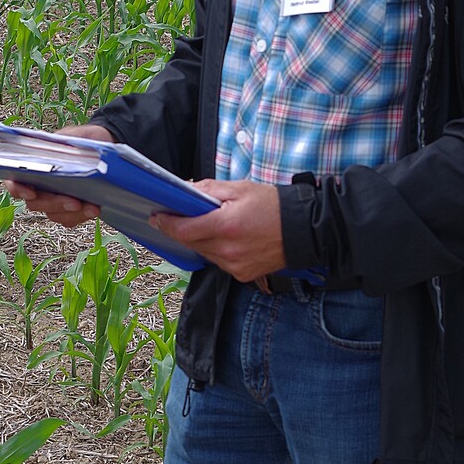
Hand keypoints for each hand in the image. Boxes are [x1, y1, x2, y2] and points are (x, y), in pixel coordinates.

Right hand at [3, 124, 113, 226]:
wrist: (103, 153)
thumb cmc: (84, 141)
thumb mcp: (77, 135)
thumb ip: (67, 141)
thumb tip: (64, 150)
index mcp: (32, 166)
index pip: (15, 181)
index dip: (18, 188)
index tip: (31, 192)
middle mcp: (38, 186)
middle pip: (35, 203)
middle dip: (55, 203)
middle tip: (74, 202)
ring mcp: (53, 200)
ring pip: (54, 214)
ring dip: (72, 213)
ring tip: (92, 208)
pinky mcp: (68, 210)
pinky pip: (69, 220)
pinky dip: (81, 217)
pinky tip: (94, 209)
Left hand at [151, 180, 284, 280]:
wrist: (305, 231)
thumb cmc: (275, 207)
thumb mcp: (241, 189)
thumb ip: (210, 190)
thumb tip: (186, 191)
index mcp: (226, 226)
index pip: (183, 229)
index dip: (166, 223)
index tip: (157, 216)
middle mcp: (227, 250)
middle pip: (191, 242)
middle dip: (184, 229)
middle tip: (183, 215)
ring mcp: (234, 265)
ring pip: (204, 253)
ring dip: (201, 240)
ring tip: (214, 225)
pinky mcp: (241, 275)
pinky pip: (219, 262)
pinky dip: (217, 250)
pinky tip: (229, 239)